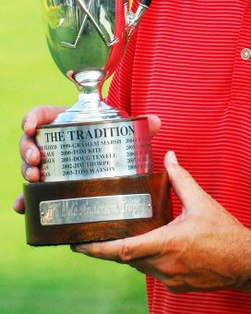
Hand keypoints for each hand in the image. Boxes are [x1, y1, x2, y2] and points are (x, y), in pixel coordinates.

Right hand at [13, 109, 161, 214]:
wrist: (115, 161)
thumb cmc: (115, 139)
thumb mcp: (124, 130)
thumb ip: (140, 124)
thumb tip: (156, 121)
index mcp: (66, 122)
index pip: (41, 115)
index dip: (32, 118)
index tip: (30, 127)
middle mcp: (54, 142)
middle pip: (30, 142)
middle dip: (28, 151)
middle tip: (36, 161)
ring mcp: (50, 165)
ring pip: (29, 166)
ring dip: (26, 172)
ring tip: (34, 179)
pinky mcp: (52, 186)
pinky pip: (33, 193)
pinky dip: (25, 200)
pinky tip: (22, 207)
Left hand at [73, 151, 250, 292]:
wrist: (245, 262)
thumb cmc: (225, 233)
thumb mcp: (201, 202)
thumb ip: (181, 179)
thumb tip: (170, 157)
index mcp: (168, 244)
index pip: (123, 250)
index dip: (97, 248)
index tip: (79, 243)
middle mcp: (165, 265)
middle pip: (125, 259)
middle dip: (108, 248)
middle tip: (91, 234)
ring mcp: (170, 278)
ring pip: (138, 266)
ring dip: (128, 252)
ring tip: (118, 235)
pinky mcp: (176, 285)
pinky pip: (152, 271)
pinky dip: (145, 258)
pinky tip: (148, 244)